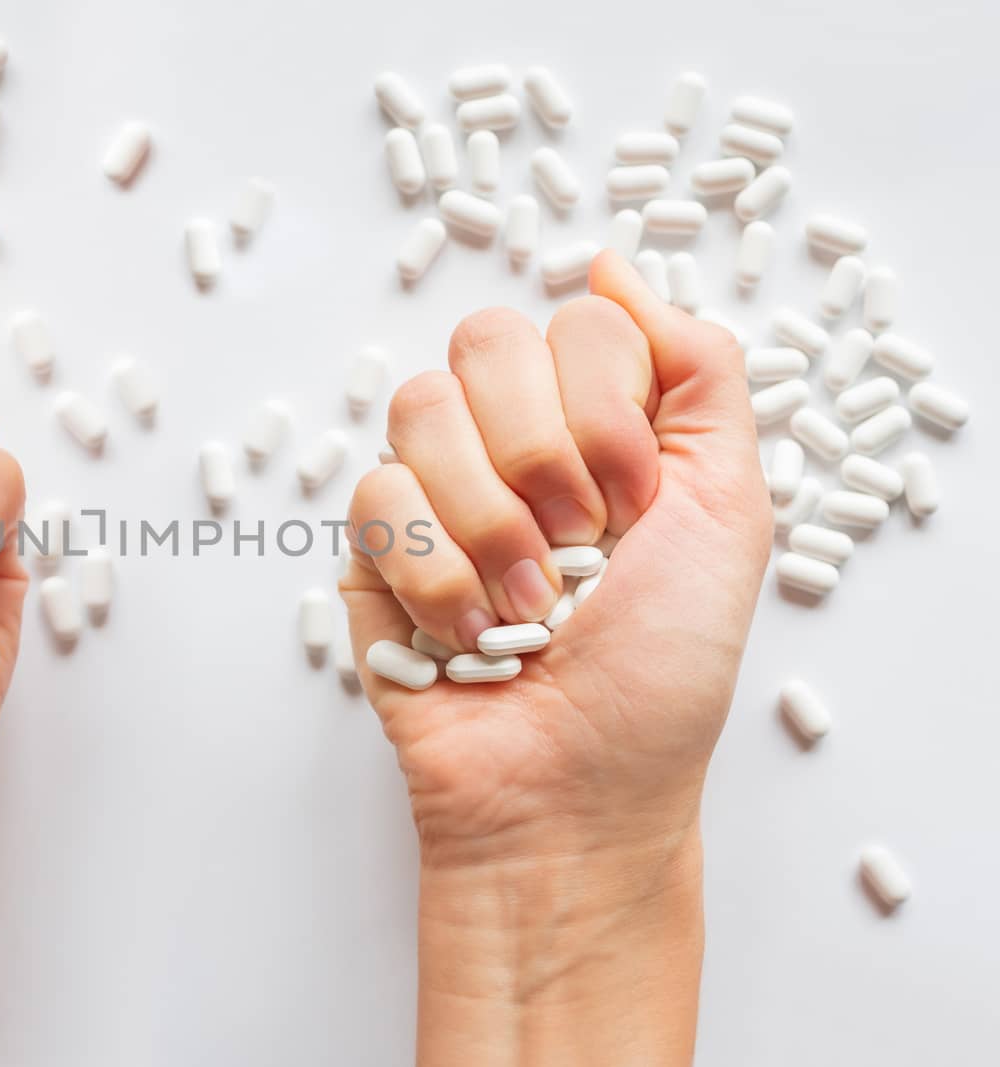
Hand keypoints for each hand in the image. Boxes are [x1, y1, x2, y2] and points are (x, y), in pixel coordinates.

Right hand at [342, 252, 769, 1063]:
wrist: (574, 789)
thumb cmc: (659, 674)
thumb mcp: (729, 510)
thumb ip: (696, 368)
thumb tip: (614, 262)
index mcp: (599, 422)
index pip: (579, 323)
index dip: (608, 410)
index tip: (636, 504)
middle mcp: (513, 441)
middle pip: (485, 341)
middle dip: (542, 455)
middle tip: (578, 546)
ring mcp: (435, 488)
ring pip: (418, 408)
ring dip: (488, 524)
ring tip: (525, 605)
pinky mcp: (371, 545)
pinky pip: (373, 494)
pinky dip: (432, 575)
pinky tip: (466, 632)